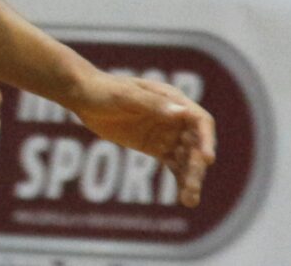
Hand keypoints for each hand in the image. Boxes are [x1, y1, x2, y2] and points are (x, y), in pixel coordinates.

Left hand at [70, 71, 216, 206]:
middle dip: (196, 166)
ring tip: (190, 201)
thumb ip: (152, 105)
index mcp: (173, 100)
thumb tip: (180, 113)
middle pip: (195, 145)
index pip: (200, 121)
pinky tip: (184, 197)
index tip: (207, 159)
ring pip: (186, 158)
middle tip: (192, 189)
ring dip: (190, 178)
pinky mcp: (155, 147)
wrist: (83, 96)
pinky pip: (173, 164)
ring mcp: (166, 133)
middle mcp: (175, 118)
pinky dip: (180, 179)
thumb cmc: (105, 89)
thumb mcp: (127, 96)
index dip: (207, 140)